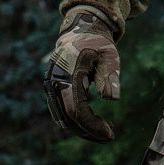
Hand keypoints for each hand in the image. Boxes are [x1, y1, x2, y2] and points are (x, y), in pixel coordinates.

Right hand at [43, 9, 119, 142]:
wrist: (81, 29)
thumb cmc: (98, 42)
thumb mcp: (109, 54)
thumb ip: (109, 75)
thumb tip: (112, 99)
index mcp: (68, 74)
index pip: (76, 109)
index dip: (92, 125)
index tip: (109, 134)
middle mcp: (55, 82)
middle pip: (68, 117)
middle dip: (88, 131)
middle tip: (109, 136)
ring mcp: (52, 86)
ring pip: (63, 117)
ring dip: (82, 128)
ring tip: (104, 132)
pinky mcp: (54, 89)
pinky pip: (62, 111)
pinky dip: (76, 120)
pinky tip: (93, 124)